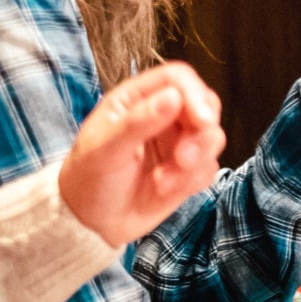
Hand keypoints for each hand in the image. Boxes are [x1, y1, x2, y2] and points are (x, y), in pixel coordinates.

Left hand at [58, 62, 226, 245]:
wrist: (91, 223)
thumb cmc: (88, 179)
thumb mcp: (105, 149)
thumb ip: (139, 122)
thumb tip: (174, 97)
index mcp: (136, 99)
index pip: (178, 79)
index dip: (194, 95)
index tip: (202, 121)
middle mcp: (162, 115)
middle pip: (205, 105)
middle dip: (201, 134)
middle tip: (183, 159)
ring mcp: (178, 142)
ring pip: (212, 138)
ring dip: (195, 163)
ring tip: (163, 183)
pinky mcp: (189, 169)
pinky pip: (209, 168)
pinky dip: (192, 181)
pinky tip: (164, 190)